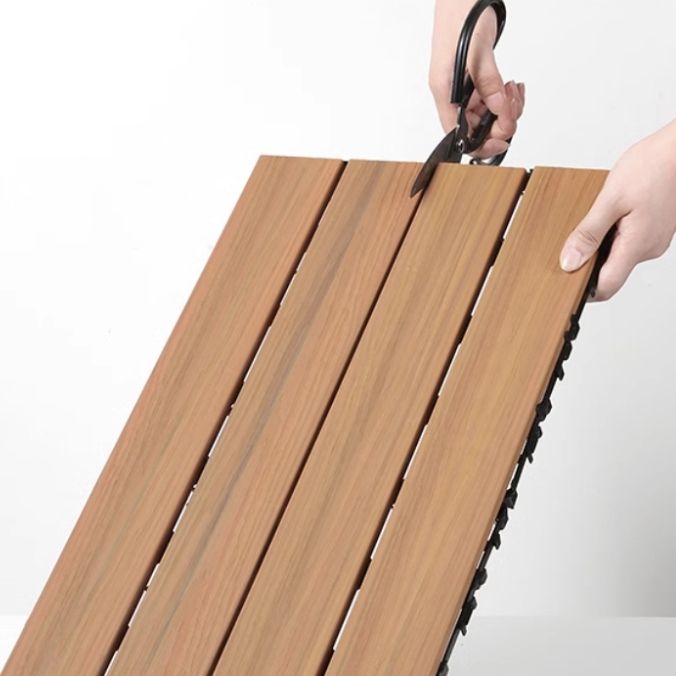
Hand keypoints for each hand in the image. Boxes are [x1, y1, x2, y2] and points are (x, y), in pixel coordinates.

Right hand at [428, 0, 524, 158]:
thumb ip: (487, 82)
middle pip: (476, 129)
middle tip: (512, 104)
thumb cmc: (461, 14)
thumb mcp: (477, 51)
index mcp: (444, 93)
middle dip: (499, 122)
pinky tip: (511, 86)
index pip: (459, 136)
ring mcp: (463, 90)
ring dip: (505, 109)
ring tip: (512, 89)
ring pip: (486, 117)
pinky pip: (491, 102)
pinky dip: (505, 99)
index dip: (481, 143)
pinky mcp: (474, 82)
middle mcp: (452, 96)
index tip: (503, 139)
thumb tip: (498, 109)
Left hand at [560, 120, 675, 300]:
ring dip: (602, 244)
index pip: (607, 287)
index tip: (566, 283)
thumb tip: (570, 262)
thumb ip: (588, 233)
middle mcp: (649, 249)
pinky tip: (610, 214)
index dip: (584, 292)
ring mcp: (654, 239)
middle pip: (611, 271)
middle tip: (573, 242)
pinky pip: (629, 241)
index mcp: (637, 246)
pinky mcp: (655, 229)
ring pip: (620, 254)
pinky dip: (614, 233)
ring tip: (596, 220)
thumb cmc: (653, 167)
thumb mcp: (610, 200)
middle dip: (589, 262)